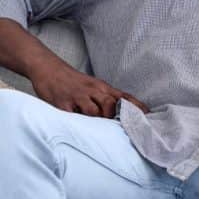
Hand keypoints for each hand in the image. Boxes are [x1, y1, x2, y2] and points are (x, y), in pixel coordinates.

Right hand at [29, 60, 149, 117]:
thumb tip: (122, 116)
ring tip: (97, 130)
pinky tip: (79, 128)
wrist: (49, 68)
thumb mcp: (94, 86)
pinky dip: (78, 123)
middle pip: (111, 104)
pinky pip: (72, 116)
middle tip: (116, 128)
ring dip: (97, 121)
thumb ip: (107, 99)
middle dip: (114, 117)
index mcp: (102, 88)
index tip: (149, 117)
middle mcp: (93, 91)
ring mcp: (77, 97)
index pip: (124, 97)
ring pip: (94, 111)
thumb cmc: (74, 82)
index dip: (137, 107)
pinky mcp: (62, 103)